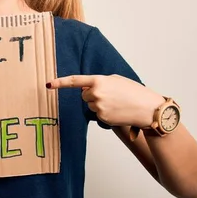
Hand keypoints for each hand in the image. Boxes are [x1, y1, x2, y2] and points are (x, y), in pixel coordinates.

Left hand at [46, 74, 164, 127]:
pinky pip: (97, 114)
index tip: (48, 84)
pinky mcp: (102, 118)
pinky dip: (105, 113)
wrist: (148, 108)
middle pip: (84, 95)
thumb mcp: (116, 79)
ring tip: (116, 103)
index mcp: (99, 80)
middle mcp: (96, 93)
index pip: (75, 81)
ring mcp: (98, 107)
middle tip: (110, 95)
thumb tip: (86, 87)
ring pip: (91, 105)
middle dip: (93, 95)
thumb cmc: (134, 92)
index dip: (60, 82)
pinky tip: (117, 110)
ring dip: (100, 104)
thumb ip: (99, 81)